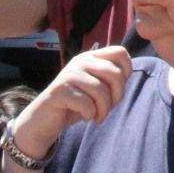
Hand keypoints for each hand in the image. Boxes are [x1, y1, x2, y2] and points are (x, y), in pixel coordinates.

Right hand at [10, 46, 132, 160]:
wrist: (44, 120)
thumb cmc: (75, 104)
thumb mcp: (96, 87)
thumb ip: (109, 78)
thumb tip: (129, 73)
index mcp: (91, 57)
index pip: (120, 52)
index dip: (126, 71)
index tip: (117, 89)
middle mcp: (80, 61)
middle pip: (115, 73)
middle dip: (117, 96)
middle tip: (108, 108)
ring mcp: (69, 74)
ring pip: (101, 91)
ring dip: (104, 110)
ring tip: (98, 116)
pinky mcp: (59, 91)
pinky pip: (86, 103)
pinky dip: (90, 114)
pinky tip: (85, 117)